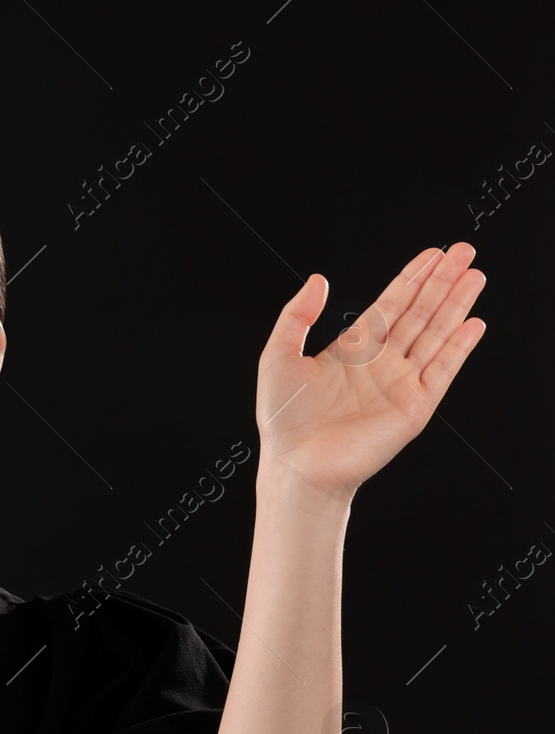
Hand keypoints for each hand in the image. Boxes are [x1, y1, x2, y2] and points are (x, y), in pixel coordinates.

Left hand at [254, 244, 486, 504]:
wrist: (296, 464)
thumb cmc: (283, 420)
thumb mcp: (278, 356)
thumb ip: (296, 316)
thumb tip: (318, 279)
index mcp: (351, 351)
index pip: (389, 306)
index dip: (411, 279)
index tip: (432, 254)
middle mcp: (379, 365)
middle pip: (418, 313)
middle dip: (441, 282)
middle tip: (463, 250)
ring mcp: (400, 384)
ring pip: (435, 334)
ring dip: (455, 305)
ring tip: (475, 275)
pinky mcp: (414, 407)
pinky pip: (442, 371)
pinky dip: (458, 348)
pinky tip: (473, 323)